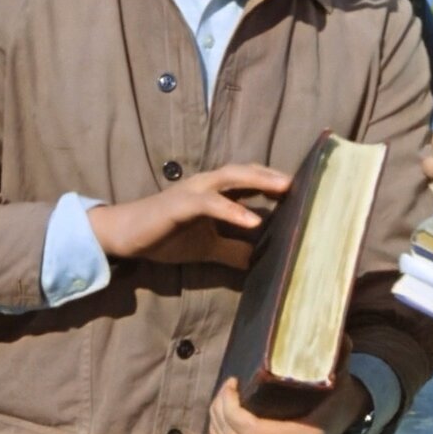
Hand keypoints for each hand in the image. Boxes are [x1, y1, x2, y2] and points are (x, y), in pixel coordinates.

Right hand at [88, 164, 290, 267]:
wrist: (126, 236)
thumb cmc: (167, 235)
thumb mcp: (208, 247)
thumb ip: (233, 250)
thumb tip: (260, 261)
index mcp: (217, 191)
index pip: (252, 180)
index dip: (276, 181)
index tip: (306, 188)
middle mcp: (208, 184)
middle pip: (247, 171)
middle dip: (275, 175)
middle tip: (305, 182)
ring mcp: (195, 190)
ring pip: (232, 177)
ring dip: (259, 180)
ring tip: (286, 189)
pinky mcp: (181, 204)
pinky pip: (211, 204)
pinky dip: (234, 211)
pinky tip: (254, 221)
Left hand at [209, 346, 369, 433]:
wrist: (337, 424)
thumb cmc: (335, 407)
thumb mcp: (340, 386)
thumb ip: (340, 362)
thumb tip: (343, 337)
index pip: (247, 427)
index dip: (230, 406)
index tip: (233, 381)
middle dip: (220, 407)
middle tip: (227, 386)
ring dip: (217, 419)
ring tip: (224, 397)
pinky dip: (219, 431)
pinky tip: (224, 416)